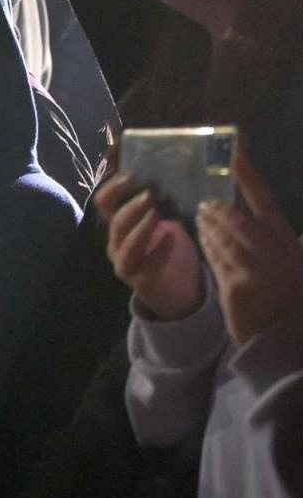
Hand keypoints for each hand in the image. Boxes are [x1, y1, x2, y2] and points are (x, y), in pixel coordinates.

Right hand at [99, 171, 201, 321]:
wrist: (174, 292)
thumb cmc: (168, 251)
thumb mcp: (160, 223)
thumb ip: (160, 204)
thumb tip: (172, 173)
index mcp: (118, 225)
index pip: (104, 202)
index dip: (112, 186)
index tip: (129, 174)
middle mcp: (115, 242)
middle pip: (115, 221)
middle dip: (131, 206)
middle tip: (150, 194)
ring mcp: (124, 262)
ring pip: (126, 242)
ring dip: (141, 226)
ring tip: (158, 214)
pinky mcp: (139, 280)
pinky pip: (147, 262)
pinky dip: (160, 248)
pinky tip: (171, 238)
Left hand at [196, 153, 302, 347]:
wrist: (290, 340)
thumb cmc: (294, 298)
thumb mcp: (292, 264)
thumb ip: (272, 240)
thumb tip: (245, 212)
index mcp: (289, 244)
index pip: (266, 205)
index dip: (250, 179)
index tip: (236, 156)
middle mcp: (272, 254)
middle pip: (236, 220)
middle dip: (219, 209)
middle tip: (208, 202)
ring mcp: (252, 271)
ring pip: (220, 239)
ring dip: (208, 225)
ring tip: (203, 216)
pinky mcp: (233, 288)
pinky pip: (215, 260)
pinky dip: (208, 246)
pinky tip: (203, 237)